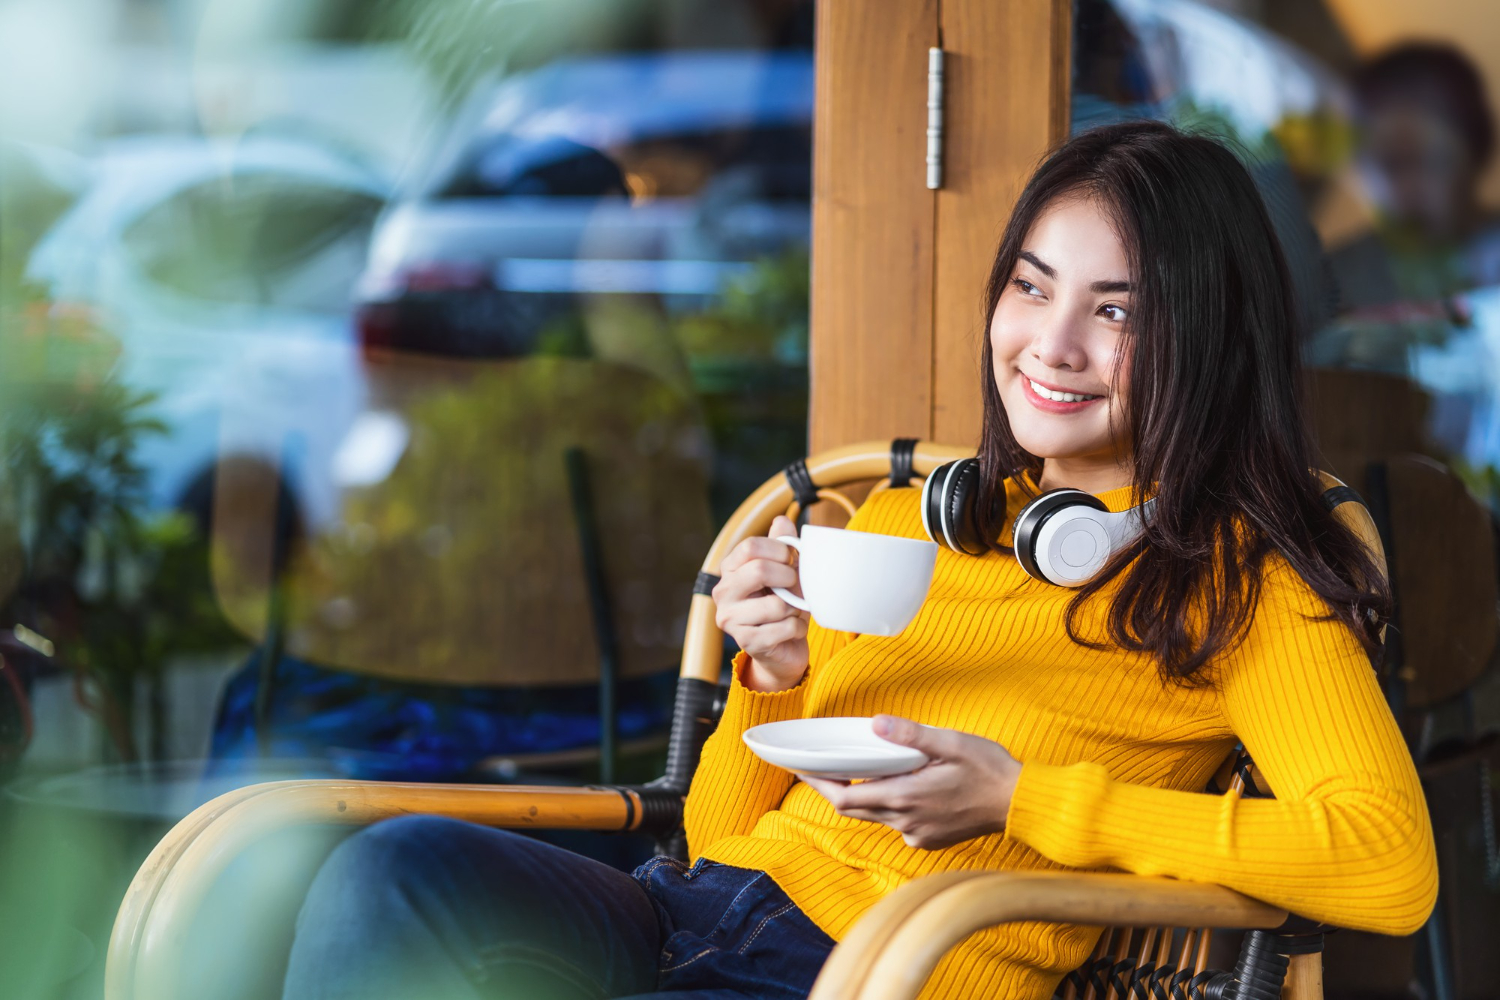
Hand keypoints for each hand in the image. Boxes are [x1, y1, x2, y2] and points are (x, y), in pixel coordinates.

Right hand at [712, 515, 808, 691]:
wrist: (782, 648)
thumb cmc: (782, 604)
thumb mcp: (784, 570)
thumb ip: (782, 544)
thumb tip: (782, 521)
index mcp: (729, 569)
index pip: (750, 546)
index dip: (778, 549)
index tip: (790, 559)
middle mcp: (723, 592)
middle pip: (758, 570)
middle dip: (788, 577)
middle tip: (795, 585)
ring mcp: (730, 619)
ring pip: (776, 604)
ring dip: (795, 608)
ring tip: (792, 611)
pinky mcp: (746, 642)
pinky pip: (785, 628)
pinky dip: (797, 628)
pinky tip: (791, 630)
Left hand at [801, 715, 1021, 849]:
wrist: (1020, 804)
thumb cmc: (989, 770)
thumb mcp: (951, 743)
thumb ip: (910, 735)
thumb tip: (875, 724)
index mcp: (905, 798)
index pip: (845, 799)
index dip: (819, 785)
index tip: (801, 770)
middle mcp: (906, 823)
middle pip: (854, 810)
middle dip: (833, 789)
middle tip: (817, 768)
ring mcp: (917, 834)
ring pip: (875, 816)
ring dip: (862, 796)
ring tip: (853, 772)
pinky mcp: (929, 839)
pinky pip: (897, 823)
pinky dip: (888, 805)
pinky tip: (897, 786)